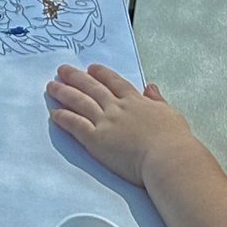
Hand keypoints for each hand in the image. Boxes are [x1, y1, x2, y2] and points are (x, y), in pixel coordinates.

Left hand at [44, 63, 205, 188]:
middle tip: (62, 69)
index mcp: (136, 102)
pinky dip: (64, 117)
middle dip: (76, 77)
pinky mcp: (97, 139)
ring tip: (52, 86)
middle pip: (93, 88)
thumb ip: (158, 100)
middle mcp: (118, 108)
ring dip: (64, 93)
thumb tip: (150, 87)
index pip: (115, 83)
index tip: (91, 68)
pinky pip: (76, 125)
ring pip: (80, 102)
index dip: (102, 74)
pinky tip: (54, 113)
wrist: (168, 158)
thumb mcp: (170, 114)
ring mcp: (106, 122)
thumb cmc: (175, 141)